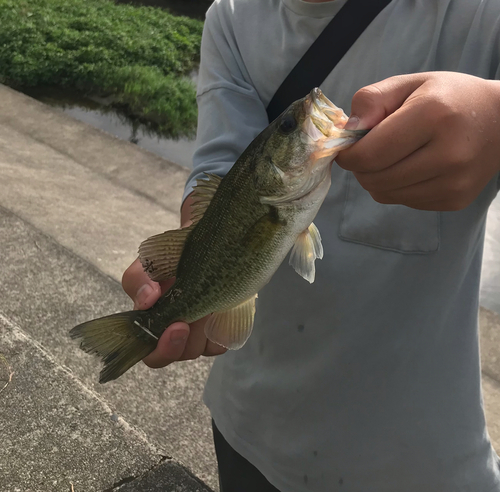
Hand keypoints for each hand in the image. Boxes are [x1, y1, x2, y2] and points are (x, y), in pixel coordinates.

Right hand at [122, 232, 226, 368]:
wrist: (209, 243)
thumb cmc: (174, 255)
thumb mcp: (151, 261)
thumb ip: (139, 278)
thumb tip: (147, 298)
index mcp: (153, 322)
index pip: (152, 354)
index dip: (161, 349)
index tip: (175, 327)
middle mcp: (176, 332)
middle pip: (179, 354)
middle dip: (181, 342)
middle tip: (186, 322)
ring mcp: (201, 331)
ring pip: (201, 347)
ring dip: (201, 325)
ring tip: (205, 295)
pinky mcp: (223, 327)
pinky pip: (224, 339)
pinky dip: (223, 325)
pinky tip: (221, 305)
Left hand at [336, 72, 499, 210]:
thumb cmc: (450, 98)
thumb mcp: (411, 83)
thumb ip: (373, 99)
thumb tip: (348, 130)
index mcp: (433, 116)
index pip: (370, 155)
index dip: (348, 155)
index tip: (346, 148)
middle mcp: (448, 154)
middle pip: (373, 179)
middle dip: (360, 167)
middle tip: (368, 151)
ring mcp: (453, 182)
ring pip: (384, 194)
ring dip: (375, 179)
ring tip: (392, 157)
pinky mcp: (455, 200)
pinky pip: (403, 201)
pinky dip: (396, 187)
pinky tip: (412, 168)